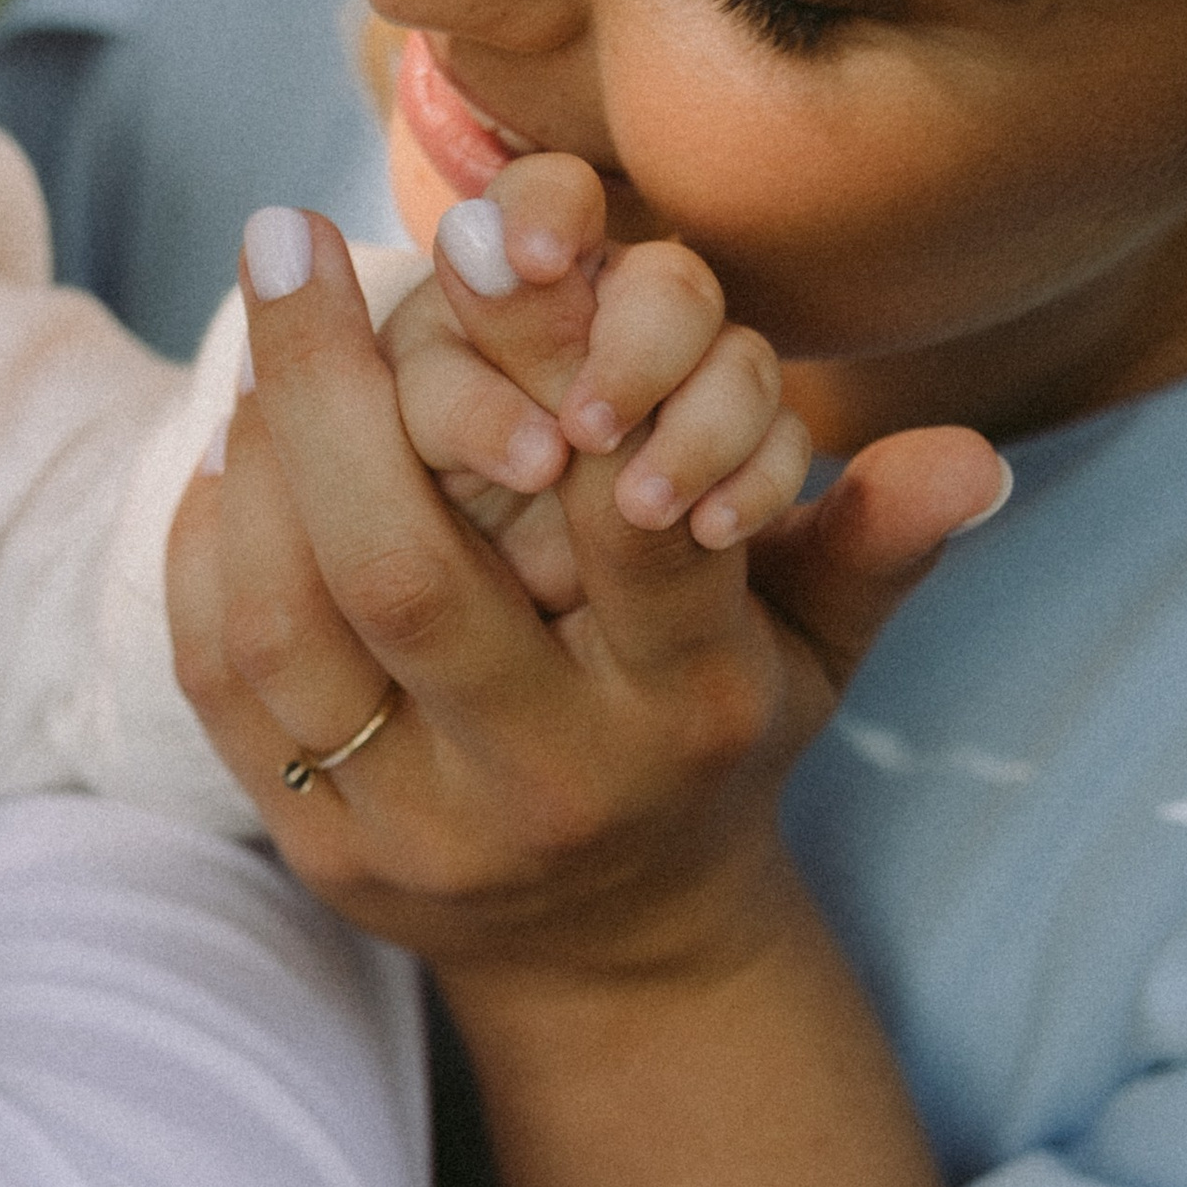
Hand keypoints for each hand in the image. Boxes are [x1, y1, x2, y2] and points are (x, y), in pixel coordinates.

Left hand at [170, 197, 1005, 990]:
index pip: (621, 526)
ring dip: (254, 459)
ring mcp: (421, 830)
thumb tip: (975, 455)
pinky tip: (227, 460)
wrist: (617, 952)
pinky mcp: (323, 857)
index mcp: (684, 712)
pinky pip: (225, 685)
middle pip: (401, 573)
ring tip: (259, 337)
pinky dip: (211, 557)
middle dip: (328, 386)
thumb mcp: (818, 656)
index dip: (543, 372)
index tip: (469, 234)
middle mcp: (549, 779)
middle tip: (283, 236)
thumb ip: (873, 545)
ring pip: (290, 624)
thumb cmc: (719, 745)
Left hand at [385, 154, 813, 548]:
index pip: (546, 201)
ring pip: (740, 362)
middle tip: (586, 431)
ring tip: (644, 508)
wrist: (506, 676)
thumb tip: (442, 265)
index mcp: (518, 297)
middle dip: (634, 355)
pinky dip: (759, 479)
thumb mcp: (406, 485)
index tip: (536, 254)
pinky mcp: (736, 473)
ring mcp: (685, 396)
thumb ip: (436, 395)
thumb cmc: (429, 556)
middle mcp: (614, 324)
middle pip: (669, 286)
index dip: (547, 210)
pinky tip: (712, 527)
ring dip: (701, 425)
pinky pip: (781, 448)